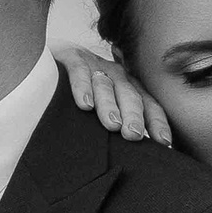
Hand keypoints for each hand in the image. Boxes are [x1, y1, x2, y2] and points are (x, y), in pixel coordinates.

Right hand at [52, 44, 171, 146]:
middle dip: (133, 115)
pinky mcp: (71, 57)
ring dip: (110, 105)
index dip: (156, 121)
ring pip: (106, 85)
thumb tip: (133, 156)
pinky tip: (84, 104)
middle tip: (133, 135)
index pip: (148, 103)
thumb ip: (117, 125)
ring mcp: (94, 64)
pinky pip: (79, 71)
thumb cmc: (80, 93)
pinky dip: (82, 87)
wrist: (48, 56)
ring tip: (112, 125)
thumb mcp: (102, 107)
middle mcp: (115, 74)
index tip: (163, 142)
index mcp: (128, 86)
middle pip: (129, 95)